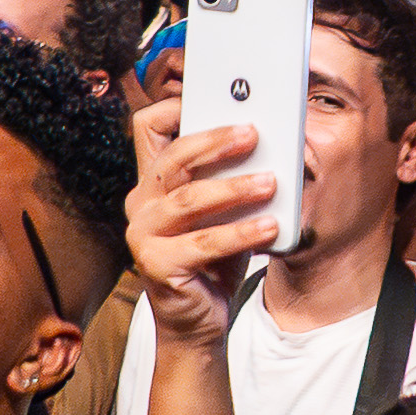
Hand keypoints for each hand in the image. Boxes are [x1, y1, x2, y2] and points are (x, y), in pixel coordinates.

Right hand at [125, 118, 279, 353]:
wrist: (199, 318)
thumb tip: (272, 139)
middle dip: (215, 142)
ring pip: (189, 199)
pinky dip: (240, 233)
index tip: (216, 96)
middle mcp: (142, 201)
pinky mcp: (154, 264)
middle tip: (254, 134)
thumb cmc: (215, 254)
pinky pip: (202, 243)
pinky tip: (270, 228)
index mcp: (155, 179)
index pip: (149, 127)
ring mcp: (143, 234)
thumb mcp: (226, 207)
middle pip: (173, 158)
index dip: (175, 107)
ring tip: (271, 183)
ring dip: (234, 188)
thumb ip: (234, 174)